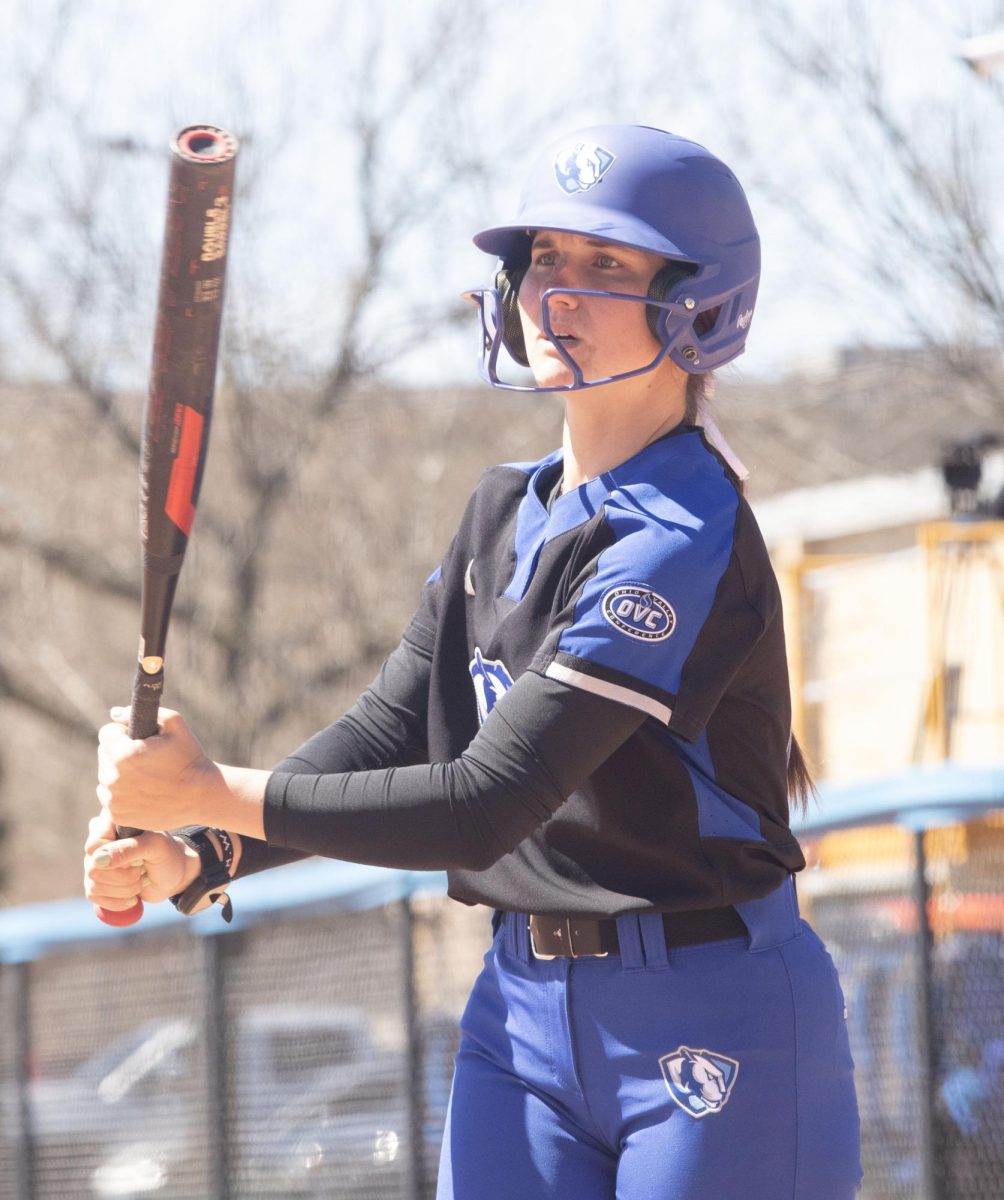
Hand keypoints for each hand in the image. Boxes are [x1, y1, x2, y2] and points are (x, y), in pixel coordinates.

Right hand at [84, 809, 192, 913]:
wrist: (175, 875)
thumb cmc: (168, 855)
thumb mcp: (155, 847)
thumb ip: (128, 849)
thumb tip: (97, 860)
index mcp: (111, 823)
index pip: (93, 845)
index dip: (114, 858)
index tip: (138, 859)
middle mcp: (100, 842)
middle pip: (93, 868)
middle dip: (123, 877)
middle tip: (142, 870)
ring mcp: (97, 863)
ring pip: (93, 885)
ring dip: (123, 890)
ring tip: (141, 881)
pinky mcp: (98, 881)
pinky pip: (93, 896)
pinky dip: (117, 902)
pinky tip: (133, 897)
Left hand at [96, 706, 225, 830]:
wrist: (201, 795)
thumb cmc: (189, 757)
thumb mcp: (174, 724)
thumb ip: (140, 713)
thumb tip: (115, 714)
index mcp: (123, 754)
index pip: (106, 733)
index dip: (123, 732)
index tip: (138, 739)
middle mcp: (113, 778)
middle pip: (103, 755)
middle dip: (119, 752)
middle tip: (145, 758)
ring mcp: (114, 799)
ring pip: (105, 776)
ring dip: (118, 772)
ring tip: (145, 775)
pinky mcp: (118, 815)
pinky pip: (109, 797)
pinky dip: (121, 792)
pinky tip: (142, 790)